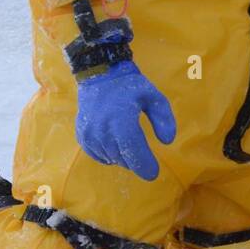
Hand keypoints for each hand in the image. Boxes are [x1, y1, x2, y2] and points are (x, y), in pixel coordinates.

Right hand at [75, 60, 176, 180]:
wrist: (99, 74)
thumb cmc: (129, 85)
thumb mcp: (154, 96)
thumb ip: (163, 118)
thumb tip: (168, 141)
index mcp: (121, 120)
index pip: (133, 151)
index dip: (144, 165)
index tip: (154, 173)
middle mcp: (102, 131)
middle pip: (123, 158)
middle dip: (136, 161)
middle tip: (145, 157)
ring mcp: (89, 135)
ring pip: (110, 158)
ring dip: (123, 158)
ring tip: (131, 146)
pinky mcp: (81, 136)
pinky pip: (98, 155)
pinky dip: (110, 155)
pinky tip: (117, 146)